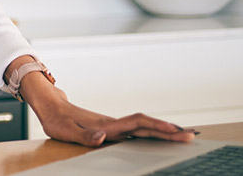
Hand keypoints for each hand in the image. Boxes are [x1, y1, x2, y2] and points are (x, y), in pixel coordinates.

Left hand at [26, 82, 195, 145]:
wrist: (51, 106)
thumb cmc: (57, 120)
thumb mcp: (66, 131)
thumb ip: (85, 135)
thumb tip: (104, 137)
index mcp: (107, 125)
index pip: (138, 124)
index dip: (157, 126)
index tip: (175, 130)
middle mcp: (114, 124)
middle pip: (146, 126)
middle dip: (168, 131)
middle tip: (191, 136)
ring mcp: (114, 126)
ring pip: (144, 127)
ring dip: (163, 131)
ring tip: (183, 136)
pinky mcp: (112, 129)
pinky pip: (137, 130)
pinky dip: (152, 133)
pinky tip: (159, 137)